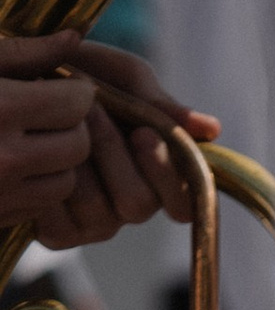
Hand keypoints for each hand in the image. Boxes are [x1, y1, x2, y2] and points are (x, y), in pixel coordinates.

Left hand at [0, 35, 213, 247]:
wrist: (27, 78)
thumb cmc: (83, 76)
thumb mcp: (125, 78)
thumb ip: (162, 105)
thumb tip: (211, 129)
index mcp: (160, 176)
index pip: (185, 203)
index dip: (168, 175)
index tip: (144, 133)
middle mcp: (132, 204)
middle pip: (140, 205)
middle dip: (113, 153)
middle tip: (91, 108)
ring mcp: (97, 222)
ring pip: (100, 213)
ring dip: (79, 160)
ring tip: (60, 119)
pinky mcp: (60, 233)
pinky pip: (61, 225)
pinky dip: (48, 185)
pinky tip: (39, 152)